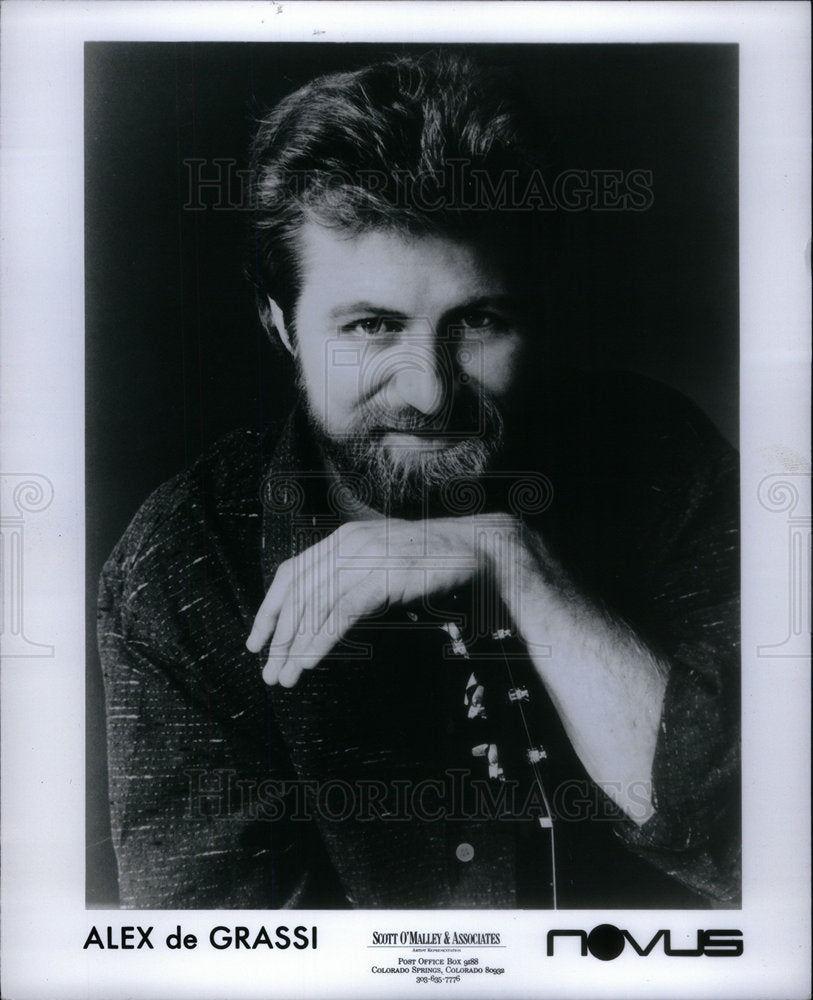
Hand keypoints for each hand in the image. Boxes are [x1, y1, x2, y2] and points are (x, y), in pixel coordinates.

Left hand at [246, 515, 521, 686]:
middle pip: (298, 593)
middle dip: (279, 637)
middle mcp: (347, 543)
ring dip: (296, 646)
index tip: (256, 641)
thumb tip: (320, 617)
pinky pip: (342, 612)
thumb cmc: (431, 563)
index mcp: (341, 539)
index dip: (268, 609)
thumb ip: (351, 583)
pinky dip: (322, 639)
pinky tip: (311, 661)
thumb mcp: (381, 568)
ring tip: (285, 677)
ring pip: (316, 605)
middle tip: (269, 672)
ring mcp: (366, 556)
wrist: (478, 550)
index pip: (290, 572)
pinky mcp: (384, 574)